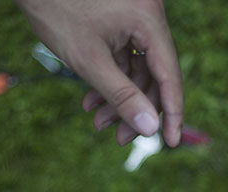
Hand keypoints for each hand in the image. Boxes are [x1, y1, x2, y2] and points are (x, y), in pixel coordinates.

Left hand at [16, 0, 183, 146]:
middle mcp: (148, 17)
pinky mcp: (119, 23)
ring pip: (137, 71)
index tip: (170, 142)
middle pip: (154, 76)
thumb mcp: (89, 60)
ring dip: (118, 99)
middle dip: (135, 109)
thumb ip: (121, 96)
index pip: (170, 75)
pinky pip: (123, 59)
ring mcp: (134, 20)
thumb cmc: (56, 11)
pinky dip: (109, 81)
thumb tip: (149, 129)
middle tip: (119, 139)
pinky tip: (90, 101)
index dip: (172, 112)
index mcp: (148, 20)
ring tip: (97, 121)